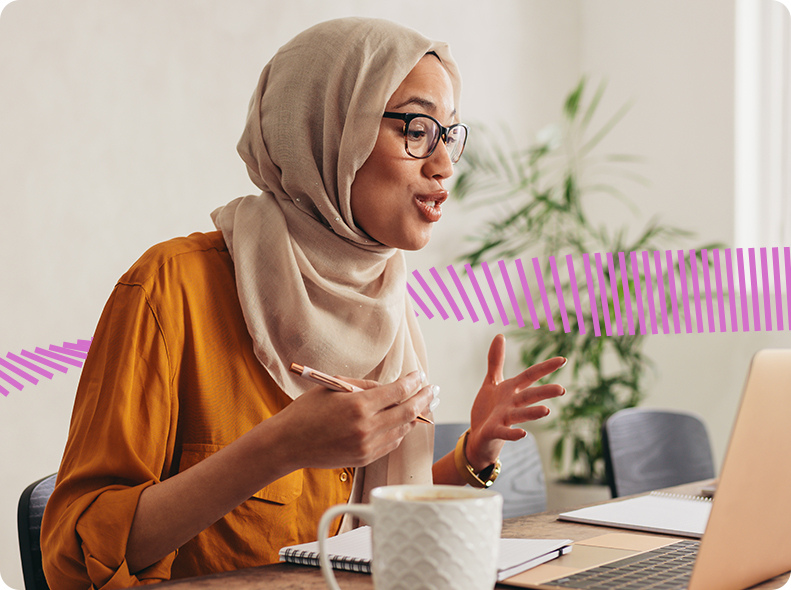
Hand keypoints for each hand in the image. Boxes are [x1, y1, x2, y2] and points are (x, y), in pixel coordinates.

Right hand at [273, 370, 433, 468]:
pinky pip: (391, 444)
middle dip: (423, 398)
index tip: (420, 375)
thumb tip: (389, 386)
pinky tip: (402, 423)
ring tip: (420, 404)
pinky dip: (400, 432)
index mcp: (358, 405)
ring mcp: (366, 446)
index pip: (398, 392)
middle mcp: (366, 427)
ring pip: (402, 430)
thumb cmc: (307, 411)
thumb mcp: (334, 387)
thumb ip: (364, 386)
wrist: (288, 443)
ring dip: (414, 416)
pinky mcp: (364, 459)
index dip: (413, 382)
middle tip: (432, 390)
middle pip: (407, 411)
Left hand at [465, 334, 565, 471]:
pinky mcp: (494, 431)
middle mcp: (512, 404)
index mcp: (512, 390)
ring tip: (547, 411)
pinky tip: (523, 434)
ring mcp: (504, 418)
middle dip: (544, 392)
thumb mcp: (492, 382)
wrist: (479, 436)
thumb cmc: (488, 409)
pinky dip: (512, 434)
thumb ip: (496, 360)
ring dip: (532, 413)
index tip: (562, 359)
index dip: (545, 368)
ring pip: (520, 414)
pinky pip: (504, 432)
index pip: (530, 376)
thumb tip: (500, 335)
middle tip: (561, 389)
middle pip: (529, 396)